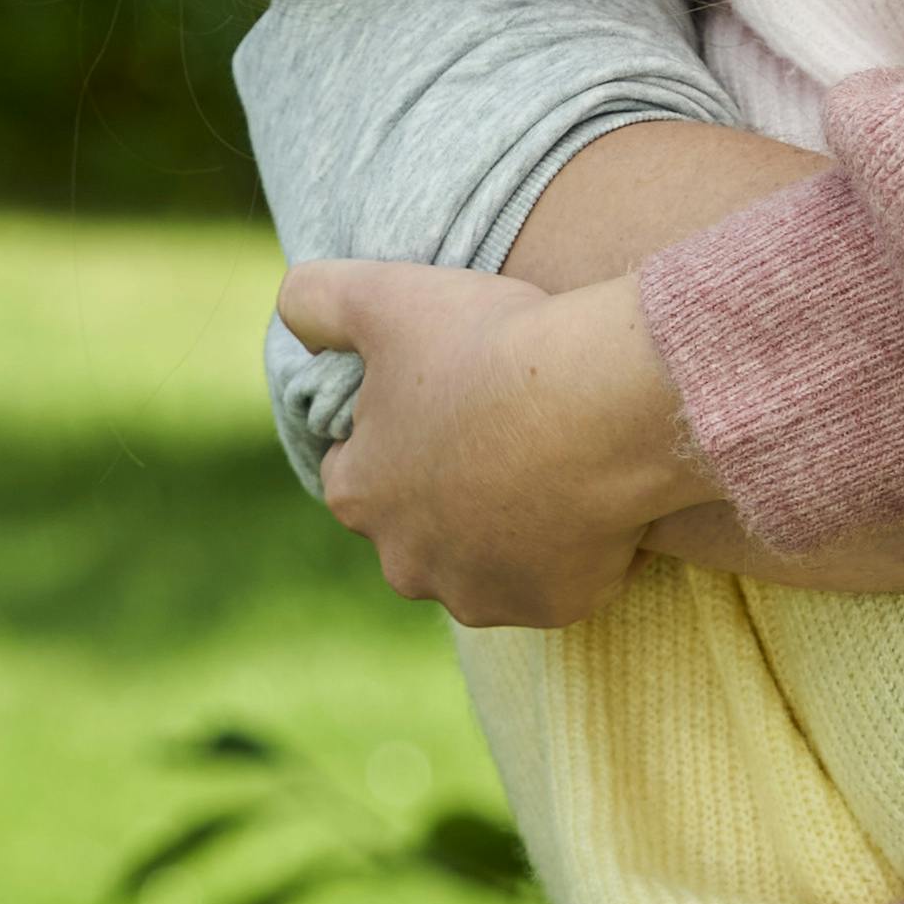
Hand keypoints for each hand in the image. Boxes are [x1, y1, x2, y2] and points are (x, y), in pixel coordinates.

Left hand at [279, 260, 701, 626]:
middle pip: (421, 524)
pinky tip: (588, 493)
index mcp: (358, 496)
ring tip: (551, 456)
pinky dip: (569, 547)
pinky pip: (556, 578)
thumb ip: (314, 299)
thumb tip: (298, 324)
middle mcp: (406, 564)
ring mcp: (481, 595)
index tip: (445, 392)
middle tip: (502, 424)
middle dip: (450, 488)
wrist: (604, 405)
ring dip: (508, 523)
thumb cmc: (489, 349)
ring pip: (486, 558)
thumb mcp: (383, 296)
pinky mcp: (553, 608)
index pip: (359, 466)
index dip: (400, 425)